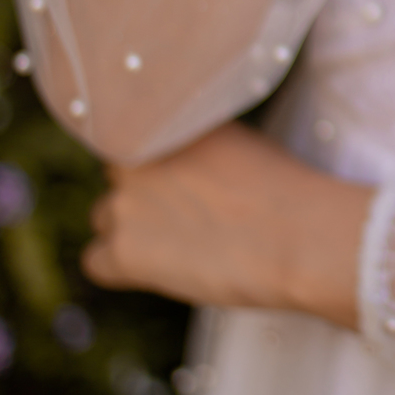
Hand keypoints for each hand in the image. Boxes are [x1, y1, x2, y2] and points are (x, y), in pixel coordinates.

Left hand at [83, 123, 368, 328]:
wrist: (300, 237)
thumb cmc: (288, 193)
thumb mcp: (241, 146)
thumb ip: (199, 151)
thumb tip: (188, 172)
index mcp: (168, 123)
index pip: (133, 136)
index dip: (156, 165)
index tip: (179, 184)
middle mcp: (137, 156)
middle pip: (116, 177)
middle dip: (140, 195)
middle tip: (182, 216)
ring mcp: (125, 203)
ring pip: (104, 218)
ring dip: (130, 231)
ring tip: (178, 247)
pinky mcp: (124, 251)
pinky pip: (94, 262)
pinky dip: (119, 269)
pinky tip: (156, 272)